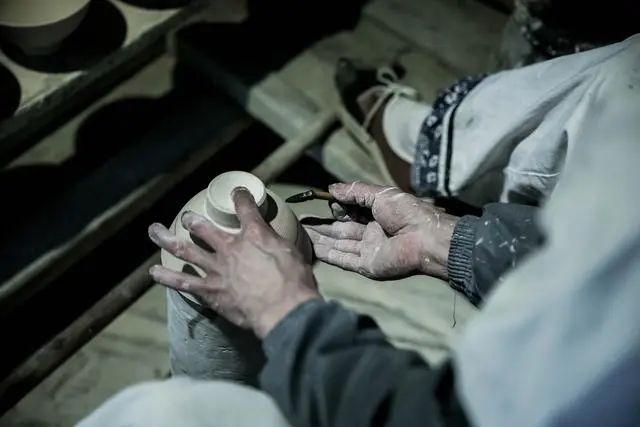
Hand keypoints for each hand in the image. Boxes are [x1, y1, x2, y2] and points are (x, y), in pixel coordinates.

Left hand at [148, 188, 319, 337]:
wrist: (283, 309)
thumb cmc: (295, 282)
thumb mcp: (294, 254)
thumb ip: (280, 243)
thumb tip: (278, 241)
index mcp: (254, 234)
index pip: (245, 207)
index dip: (240, 197)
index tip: (237, 193)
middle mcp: (230, 247)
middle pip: (204, 227)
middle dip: (193, 221)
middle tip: (187, 218)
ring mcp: (216, 268)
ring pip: (185, 249)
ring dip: (168, 239)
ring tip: (155, 231)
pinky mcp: (210, 290)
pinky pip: (183, 283)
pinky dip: (167, 277)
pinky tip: (154, 272)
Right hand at [305, 182, 457, 279]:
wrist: (424, 238)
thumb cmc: (406, 212)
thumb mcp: (379, 194)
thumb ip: (354, 191)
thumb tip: (330, 188)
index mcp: (376, 215)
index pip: (350, 212)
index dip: (337, 208)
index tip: (325, 202)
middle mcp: (370, 232)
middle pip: (340, 230)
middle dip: (321, 226)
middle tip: (300, 221)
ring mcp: (368, 250)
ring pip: (338, 244)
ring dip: (320, 239)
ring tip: (299, 233)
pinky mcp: (366, 266)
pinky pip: (343, 259)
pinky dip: (327, 254)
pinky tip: (312, 248)